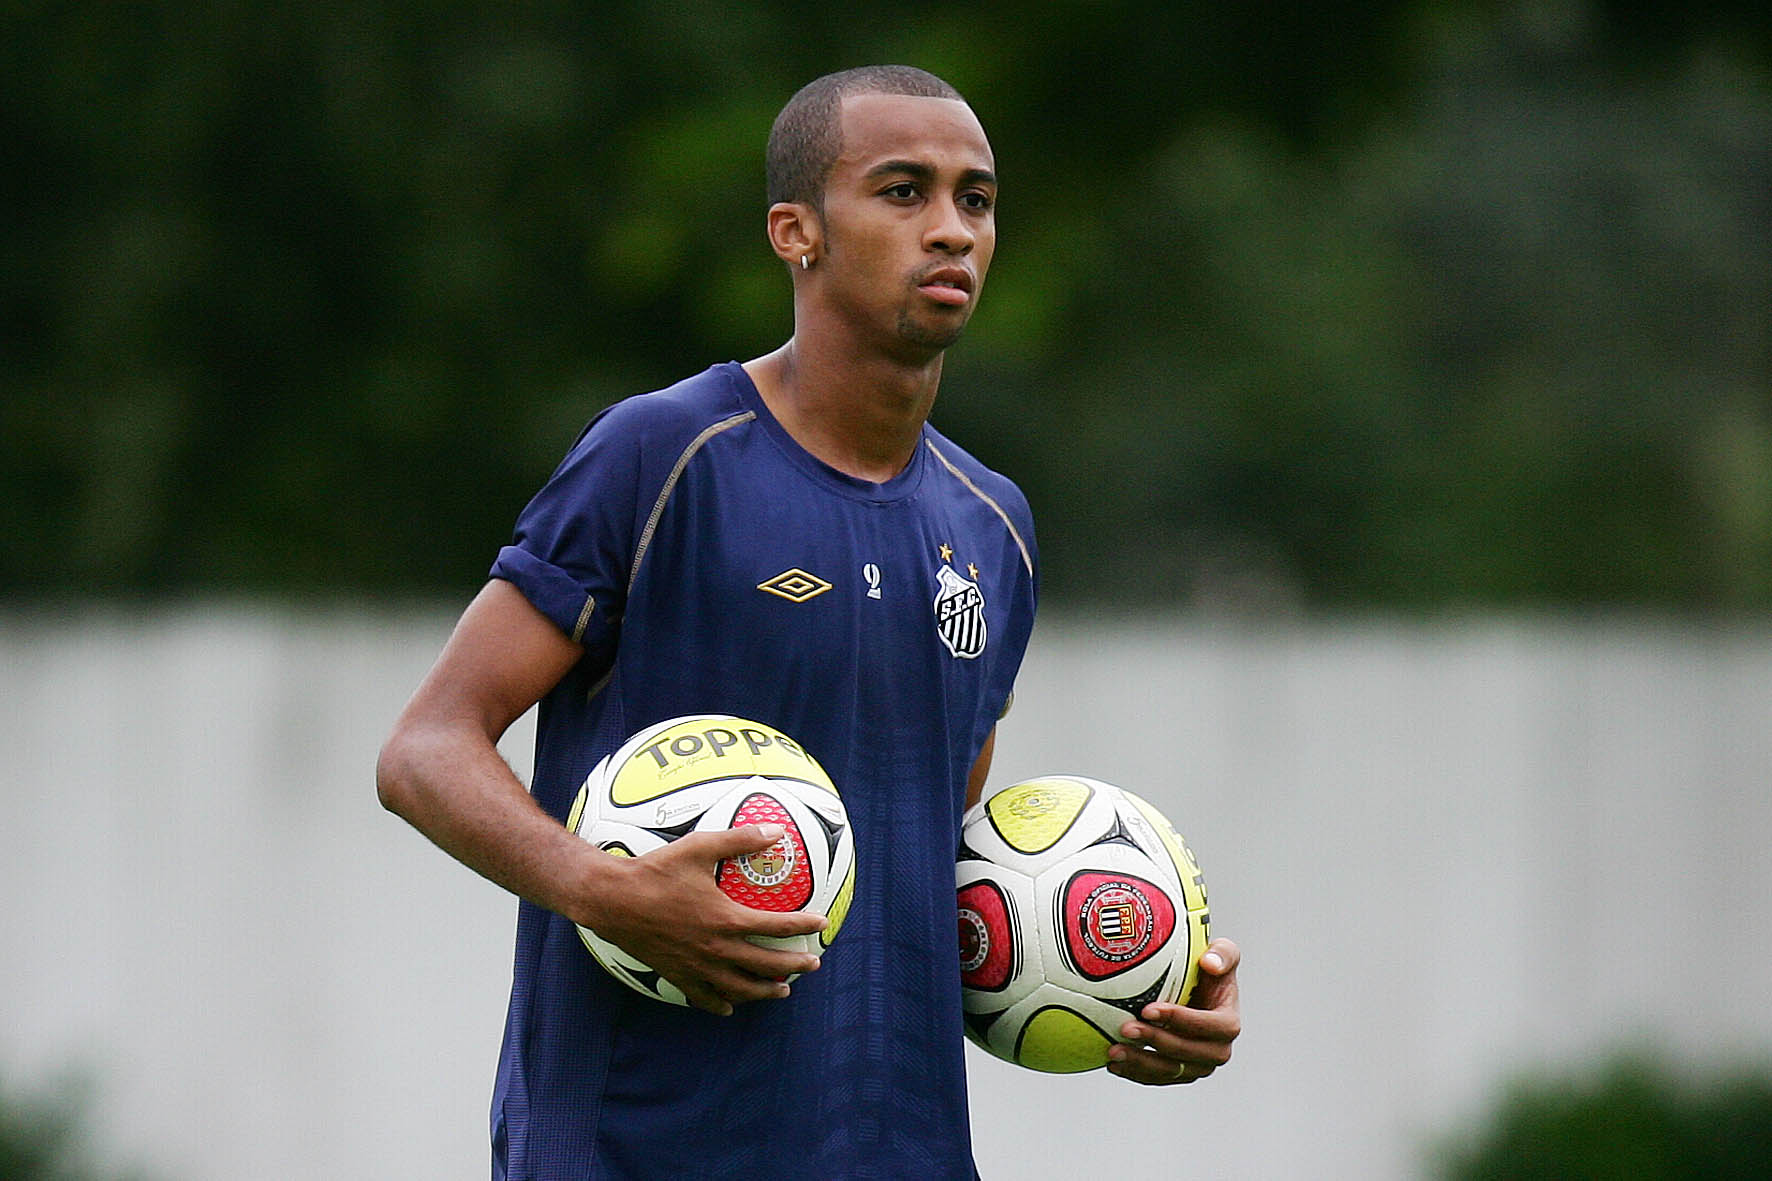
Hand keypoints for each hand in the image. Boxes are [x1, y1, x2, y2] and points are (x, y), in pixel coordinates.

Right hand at [577, 824, 828, 1015]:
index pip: (776, 926)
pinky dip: (721, 1005)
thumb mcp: (700, 847)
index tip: (821, 923)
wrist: (612, 900)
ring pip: (740, 988)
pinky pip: (704, 998)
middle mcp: (716, 949)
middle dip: (794, 965)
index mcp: (726, 919)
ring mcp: (696, 966)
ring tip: (782, 991)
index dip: (803, 925)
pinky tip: (729, 1008)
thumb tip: (775, 832)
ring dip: (765, 991)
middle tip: (813, 964)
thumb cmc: (655, 871)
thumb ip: (739, 840)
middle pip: (765, 964)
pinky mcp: (677, 975)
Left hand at [1107, 938, 1240, 1084]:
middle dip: (1155, 1042)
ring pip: (1169, 1071)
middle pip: (1187, 1053)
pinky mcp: (1179, 1073)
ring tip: (1113, 1051)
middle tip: (1125, 1029)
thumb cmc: (1207, 969)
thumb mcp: (1223, 952)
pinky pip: (1156, 1078)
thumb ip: (1223, 953)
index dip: (1180, 1020)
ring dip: (1140, 1063)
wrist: (1195, 991)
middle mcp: (1217, 1050)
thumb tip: (1209, 963)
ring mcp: (1197, 1065)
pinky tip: (1112, 1063)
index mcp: (1228, 1023)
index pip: (1210, 1026)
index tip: (1148, 1009)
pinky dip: (1134, 1073)